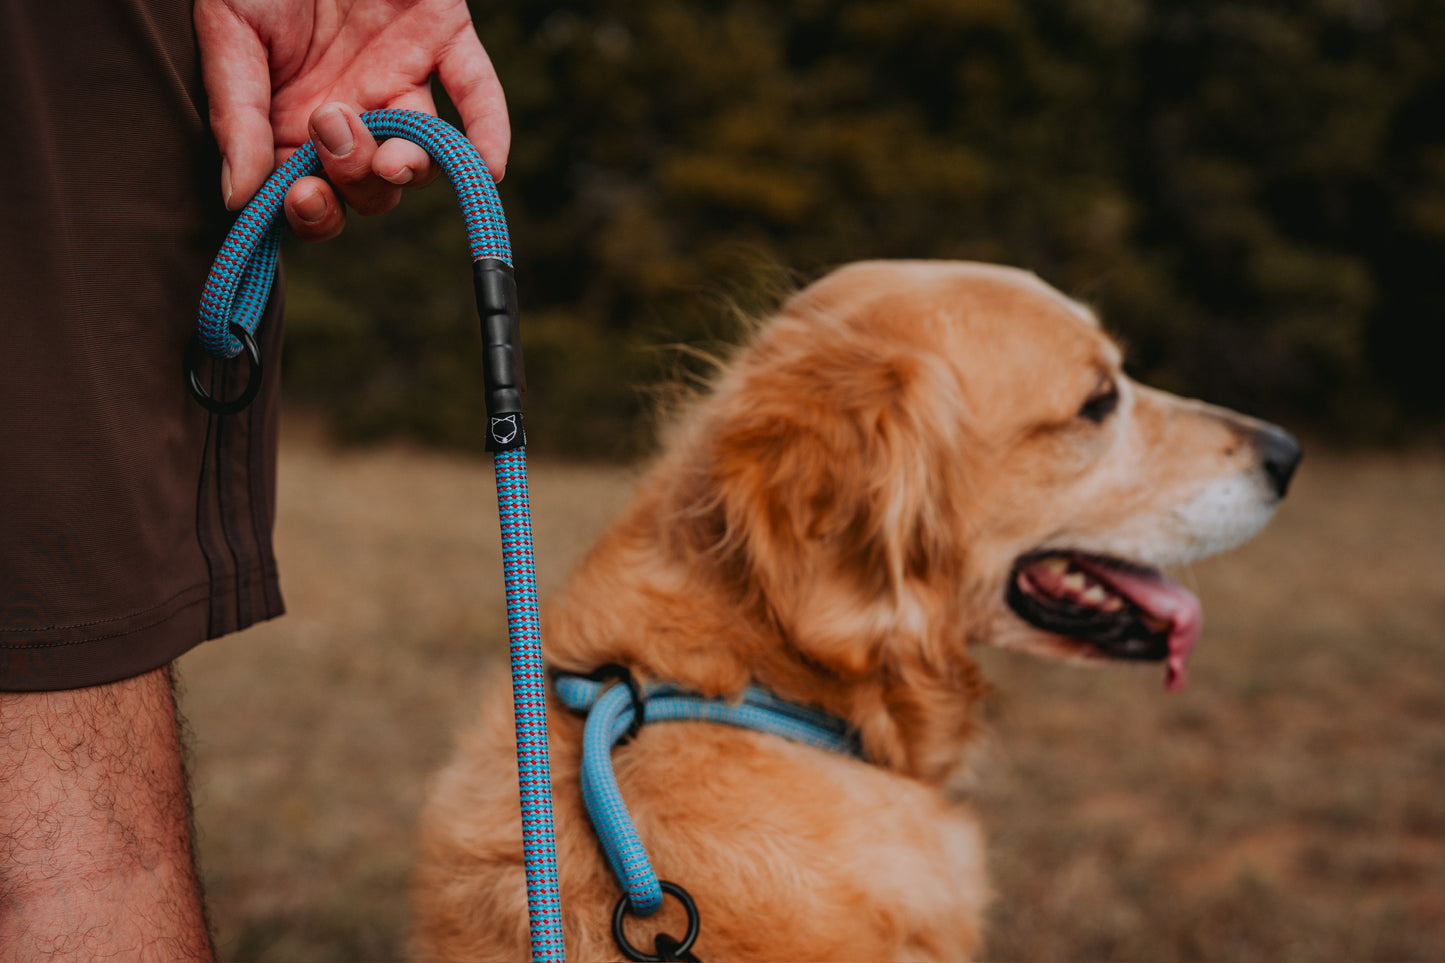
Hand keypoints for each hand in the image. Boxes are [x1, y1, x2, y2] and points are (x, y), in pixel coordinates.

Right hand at [195, 0, 508, 240]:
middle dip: (353, 176)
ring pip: (422, 153)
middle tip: (332, 125)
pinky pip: (478, 94)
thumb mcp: (229, 33)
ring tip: (390, 157)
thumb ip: (237, 115)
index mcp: (295, 122)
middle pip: (370, 189)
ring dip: (409, 166)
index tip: (300, 193)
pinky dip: (489, 131)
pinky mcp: (444, 41)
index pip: (312, 197)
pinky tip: (490, 167)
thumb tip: (239, 200)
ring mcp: (402, 80)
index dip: (311, 211)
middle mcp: (355, 113)